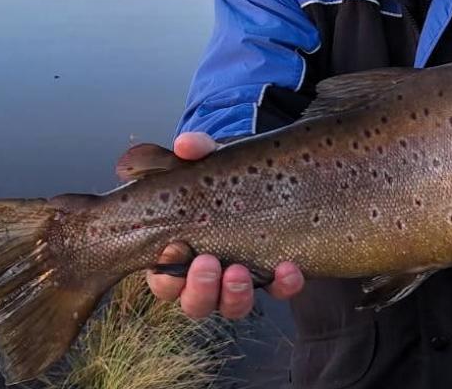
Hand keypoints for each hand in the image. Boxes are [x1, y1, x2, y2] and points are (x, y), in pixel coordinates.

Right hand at [145, 132, 305, 319]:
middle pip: (195, 303)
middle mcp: (206, 277)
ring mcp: (239, 281)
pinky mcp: (273, 276)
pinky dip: (283, 284)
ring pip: (232, 306)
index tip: (174, 248)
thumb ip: (196, 149)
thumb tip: (185, 144)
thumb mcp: (209, 158)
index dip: (165, 276)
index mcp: (177, 256)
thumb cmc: (221, 173)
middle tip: (207, 263)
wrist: (261, 171)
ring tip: (240, 272)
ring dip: (234, 295)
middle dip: (200, 289)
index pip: (162, 280)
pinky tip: (289, 268)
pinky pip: (278, 291)